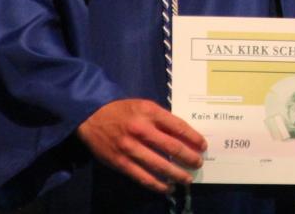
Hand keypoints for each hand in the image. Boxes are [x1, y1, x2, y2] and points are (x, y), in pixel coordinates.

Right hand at [77, 98, 206, 193]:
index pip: (178, 126)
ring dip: (176, 174)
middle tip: (198, 163)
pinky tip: (167, 187)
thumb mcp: (144, 106)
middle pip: (172, 147)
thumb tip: (182, 134)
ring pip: (159, 165)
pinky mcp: (121, 162)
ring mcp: (130, 148)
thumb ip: (161, 118)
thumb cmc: (123, 110)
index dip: (193, 137)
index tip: (202, 145)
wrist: (92, 116)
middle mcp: (141, 129)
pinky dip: (157, 184)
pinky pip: (142, 177)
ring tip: (187, 179)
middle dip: (189, 157)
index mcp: (150, 112)